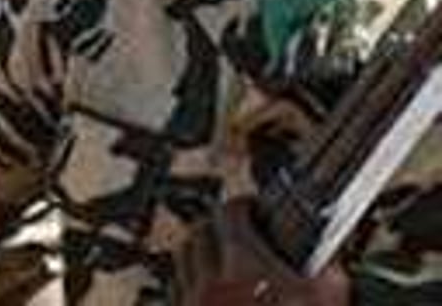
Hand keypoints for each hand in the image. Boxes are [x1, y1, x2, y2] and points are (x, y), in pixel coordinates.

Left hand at [176, 198, 349, 305]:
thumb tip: (323, 259)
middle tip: (237, 232)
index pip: (229, 215)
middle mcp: (208, 285)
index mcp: (242, 268)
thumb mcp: (326, 299)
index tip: (254, 210)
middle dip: (216, 229)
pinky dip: (191, 286)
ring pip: (183, 264)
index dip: (244, 209)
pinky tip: (210, 296)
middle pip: (199, 235)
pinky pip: (178, 293)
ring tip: (222, 261)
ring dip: (200, 255)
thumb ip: (325, 272)